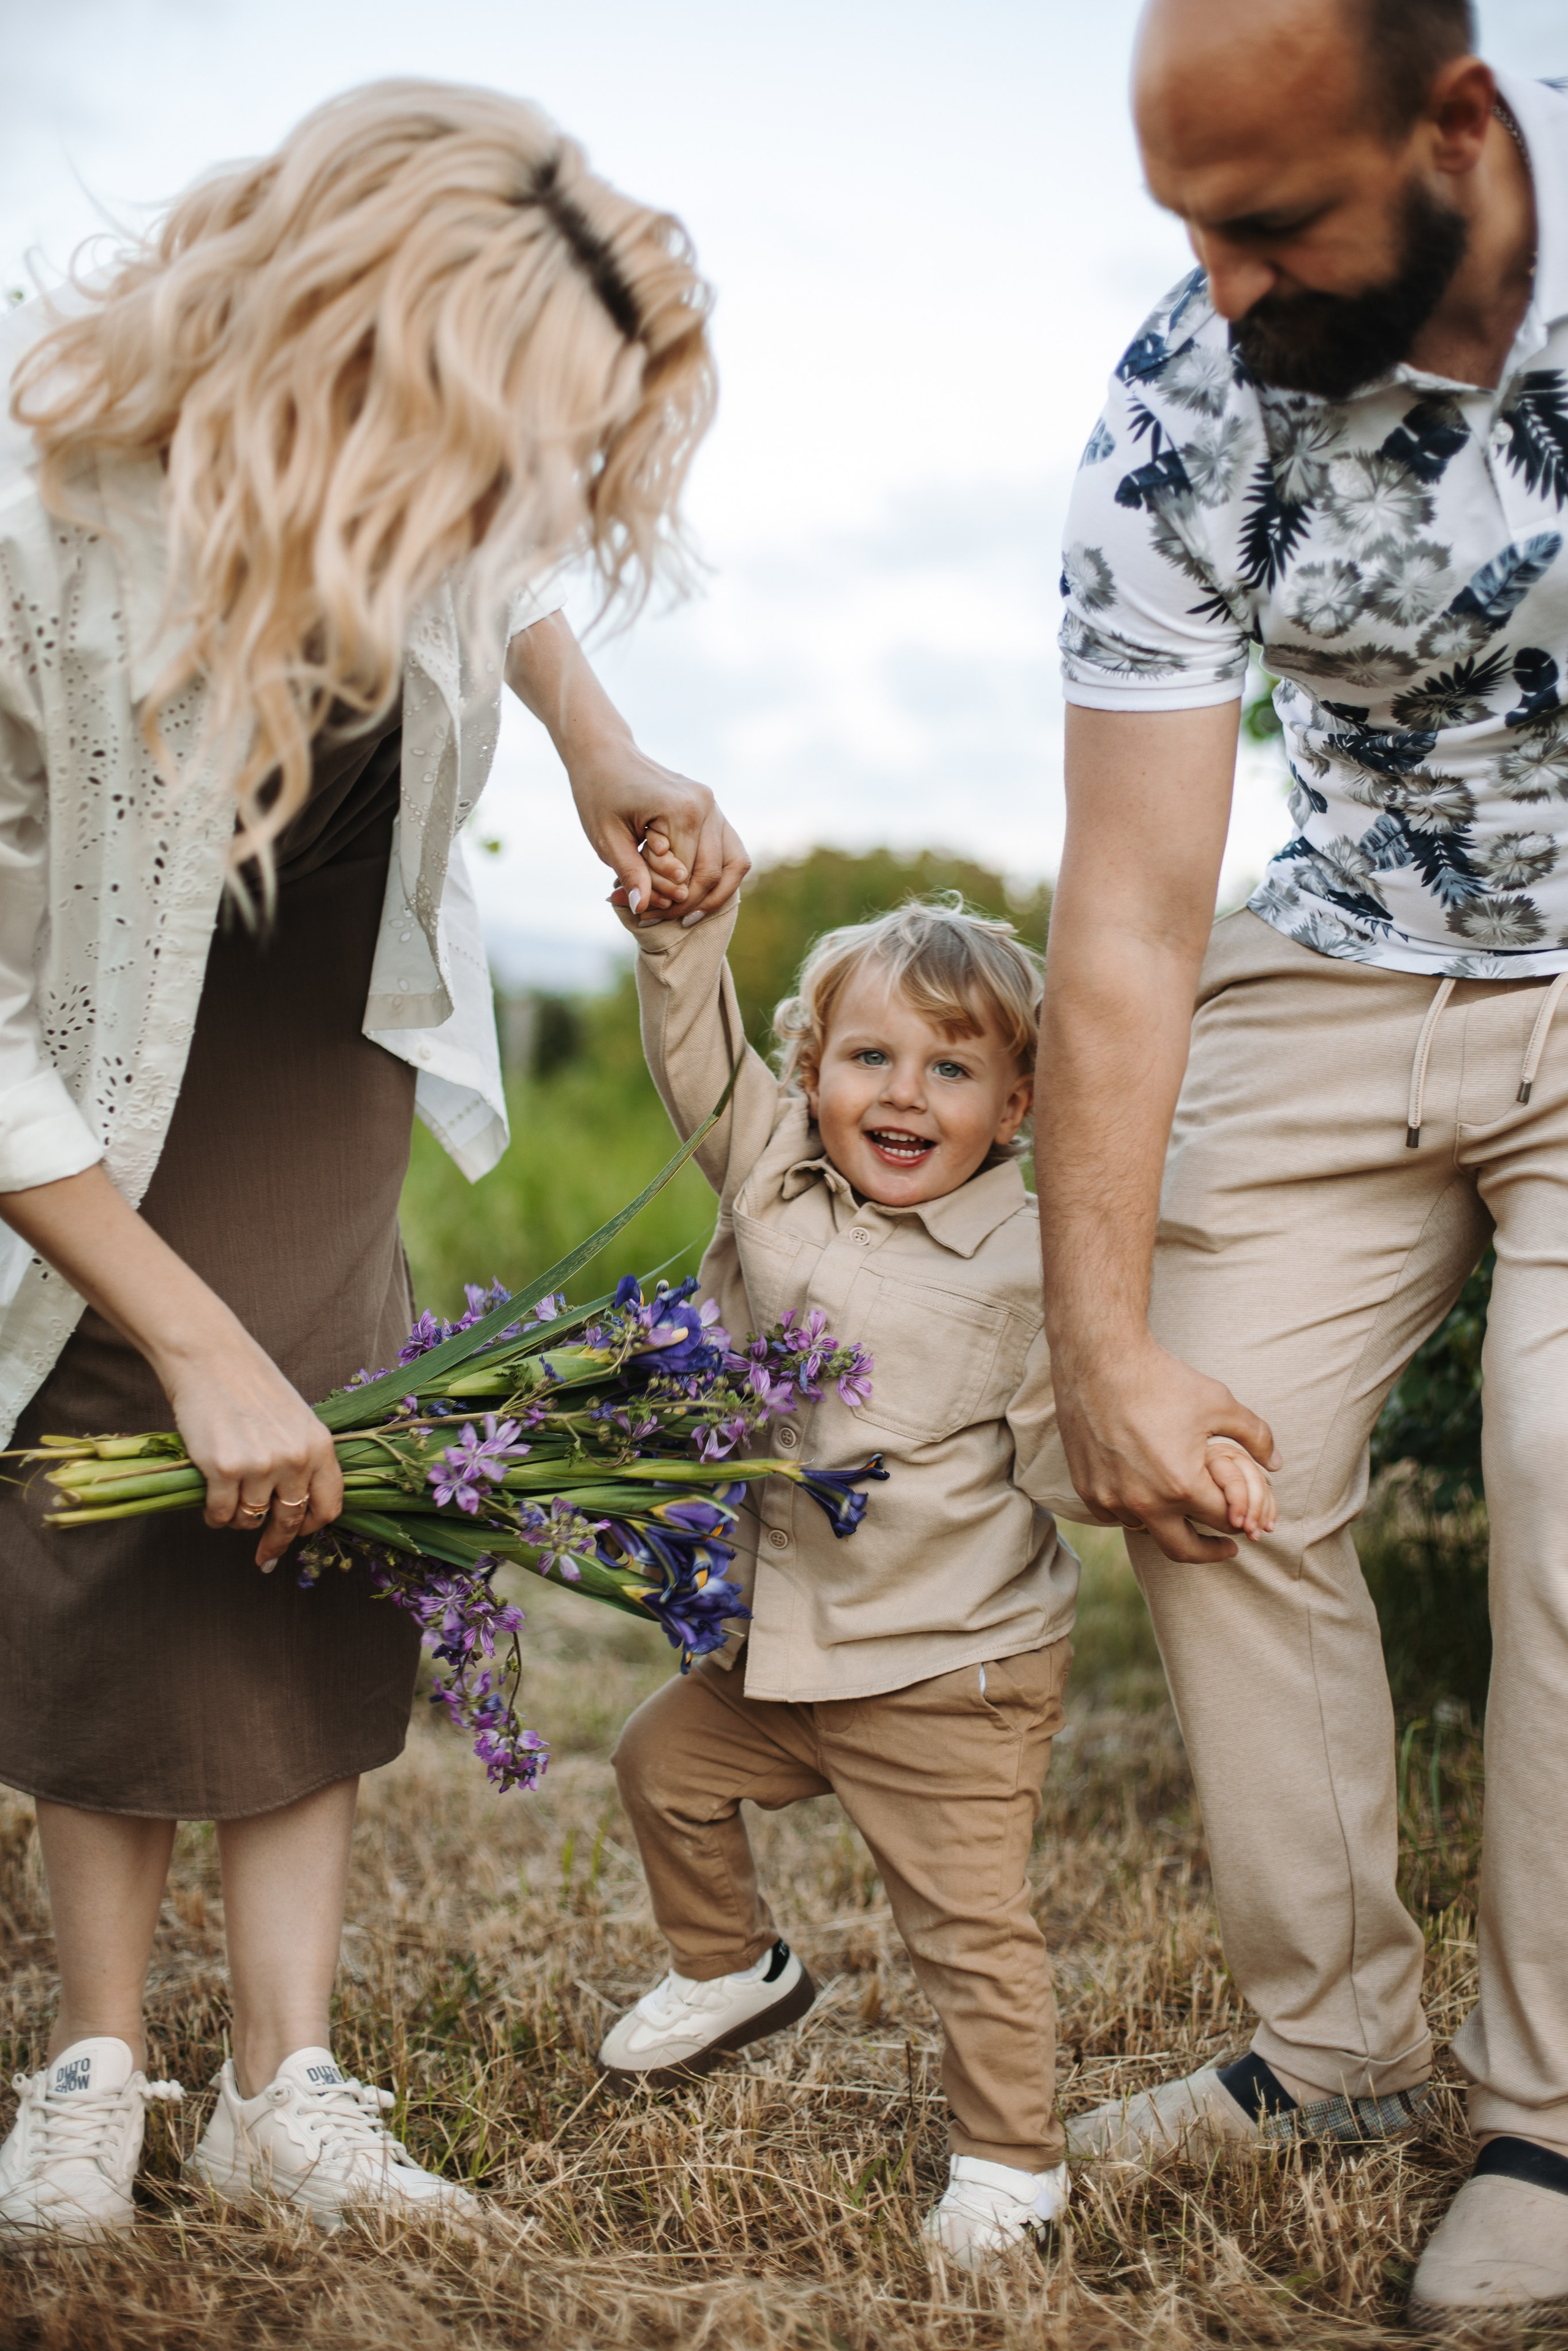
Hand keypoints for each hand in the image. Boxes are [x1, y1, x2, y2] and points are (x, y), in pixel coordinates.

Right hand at [0, 1164, 342, 1570]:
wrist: (210, 1357)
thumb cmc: (250, 1386)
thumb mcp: (294, 1420)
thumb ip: (302, 1459)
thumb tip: (296, 1507)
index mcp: (319, 1446)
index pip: (329, 1506)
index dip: (312, 1528)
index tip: (299, 1536)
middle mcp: (295, 1458)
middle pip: (290, 1521)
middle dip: (275, 1543)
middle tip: (264, 1556)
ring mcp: (260, 1466)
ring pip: (251, 1520)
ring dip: (238, 1520)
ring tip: (228, 1500)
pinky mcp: (223, 1468)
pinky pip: (221, 1514)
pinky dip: (214, 1515)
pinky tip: (210, 1501)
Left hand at [504, 611, 749, 922]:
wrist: (605, 753)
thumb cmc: (598, 793)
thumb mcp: (607, 839)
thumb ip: (630, 873)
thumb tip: (643, 909)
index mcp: (681, 811)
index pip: (685, 875)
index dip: (666, 902)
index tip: (641, 915)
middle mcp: (705, 806)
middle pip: (712, 873)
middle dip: (688, 902)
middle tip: (660, 918)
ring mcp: (714, 805)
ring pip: (734, 864)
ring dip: (713, 894)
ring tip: (688, 914)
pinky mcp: (713, 808)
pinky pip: (731, 850)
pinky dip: (719, 875)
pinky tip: (697, 893)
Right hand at [1056, 1334, 1280, 1562]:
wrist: (1100, 1360)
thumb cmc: (1164, 1380)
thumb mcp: (1220, 1404)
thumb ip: (1256, 1436)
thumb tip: (1278, 1463)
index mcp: (1183, 1485)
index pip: (1223, 1522)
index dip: (1241, 1520)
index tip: (1246, 1520)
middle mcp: (1145, 1502)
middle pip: (1184, 1550)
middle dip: (1210, 1553)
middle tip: (1225, 1549)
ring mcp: (1112, 1498)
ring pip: (1146, 1530)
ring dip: (1166, 1524)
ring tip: (1181, 1509)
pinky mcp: (1087, 1489)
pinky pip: (1115, 1516)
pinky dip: (1132, 1510)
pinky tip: (1143, 1493)